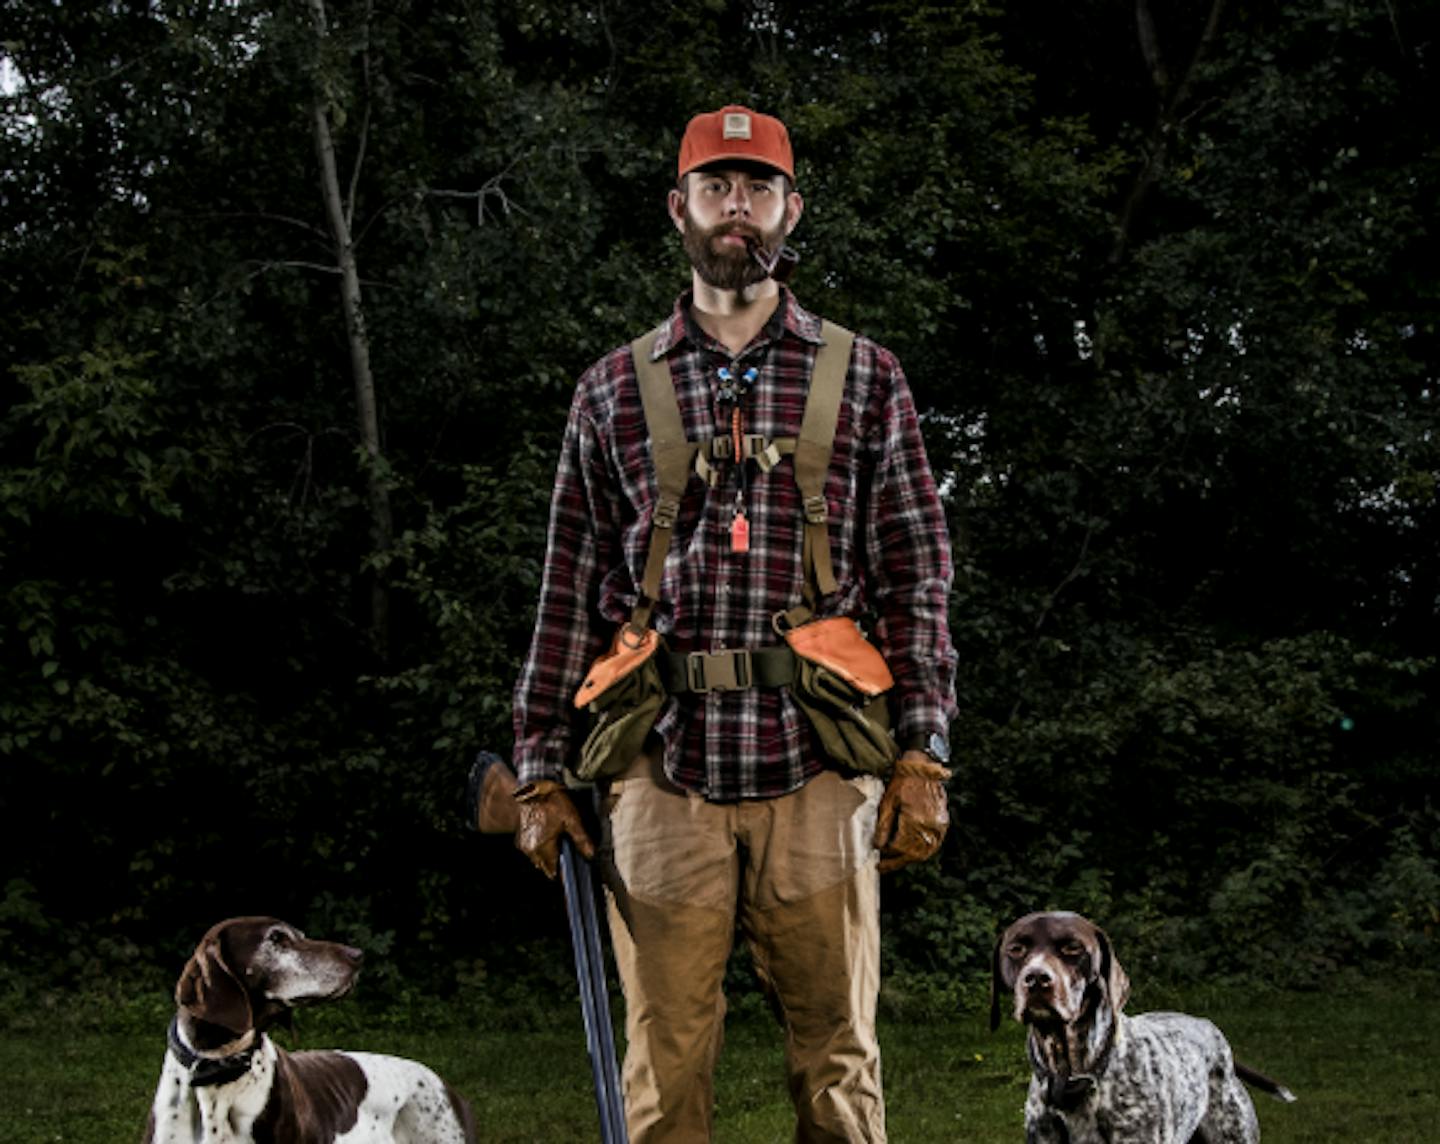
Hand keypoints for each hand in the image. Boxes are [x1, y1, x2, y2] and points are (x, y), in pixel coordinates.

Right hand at [514, 781, 595, 878]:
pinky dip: (540, 847)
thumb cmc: (550, 802)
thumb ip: (581, 838)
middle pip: (545, 868)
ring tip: (558, 843)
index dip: (563, 873)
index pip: (553, 873)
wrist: (529, 788)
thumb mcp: (571, 818)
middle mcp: (530, 851)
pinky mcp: (520, 838)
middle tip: (567, 853)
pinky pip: (532, 850)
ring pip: (538, 859)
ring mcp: (523, 845)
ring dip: (547, 856)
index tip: (571, 869)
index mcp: (542, 848)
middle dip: (556, 865)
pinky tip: (547, 836)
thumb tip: (591, 855)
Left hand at [873, 750, 951, 872]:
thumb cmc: (903, 782)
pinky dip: (921, 851)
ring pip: (924, 852)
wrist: (923, 768)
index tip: (877, 860)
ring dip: (909, 859)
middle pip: (913, 854)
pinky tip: (910, 852)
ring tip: (894, 861)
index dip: (888, 856)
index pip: (900, 848)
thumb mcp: (888, 802)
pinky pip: (933, 845)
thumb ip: (884, 827)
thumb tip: (878, 847)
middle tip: (884, 866)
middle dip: (897, 862)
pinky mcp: (943, 824)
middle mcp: (930, 827)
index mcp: (915, 821)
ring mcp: (939, 827)